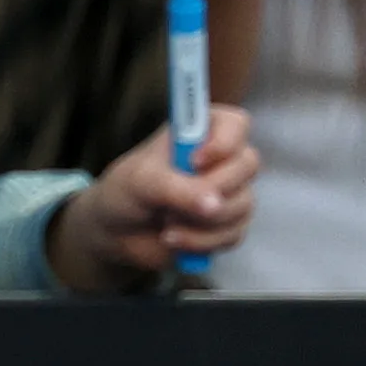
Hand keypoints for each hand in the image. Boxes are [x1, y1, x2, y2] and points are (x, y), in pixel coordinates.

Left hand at [51, 104, 251, 289]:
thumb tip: (214, 205)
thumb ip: (177, 189)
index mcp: (202, 131)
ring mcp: (230, 192)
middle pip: (248, 164)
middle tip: (176, 201)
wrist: (117, 232)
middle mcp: (223, 158)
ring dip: (200, 221)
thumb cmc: (127, 192)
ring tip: (165, 222)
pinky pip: (233, 234)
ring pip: (242, 205)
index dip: (223, 143)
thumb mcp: (142, 182)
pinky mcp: (229, 225)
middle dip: (213, 188)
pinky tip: (172, 239)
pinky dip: (200, 242)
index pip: (235, 123)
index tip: (194, 162)